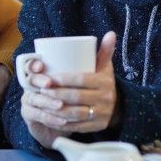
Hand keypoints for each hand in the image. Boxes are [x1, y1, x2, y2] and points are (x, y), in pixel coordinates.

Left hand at [20, 32, 117, 146]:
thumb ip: (105, 51)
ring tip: (42, 102)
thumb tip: (110, 33)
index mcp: (104, 82)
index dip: (64, 79)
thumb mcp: (105, 66)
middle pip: (76, 97)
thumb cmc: (103, 81)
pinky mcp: (96, 127)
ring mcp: (100, 114)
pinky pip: (76, 126)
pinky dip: (61, 123)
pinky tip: (49, 118)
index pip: (81, 79)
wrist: (119, 106)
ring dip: (56, 109)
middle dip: (56, 93)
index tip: (49, 77)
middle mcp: (104, 99)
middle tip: (41, 89)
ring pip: (75, 113)